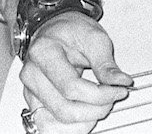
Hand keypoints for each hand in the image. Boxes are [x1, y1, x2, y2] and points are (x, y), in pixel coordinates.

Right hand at [19, 12, 131, 133]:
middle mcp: (32, 75)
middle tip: (113, 99)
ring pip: (54, 121)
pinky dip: (69, 127)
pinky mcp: (34, 101)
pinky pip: (48, 124)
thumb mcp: (94, 37)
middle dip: (94, 109)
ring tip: (101, 107)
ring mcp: (30, 91)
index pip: (71, 87)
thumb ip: (106, 62)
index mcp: (44, 53)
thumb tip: (120, 81)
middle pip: (63, 108)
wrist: (54, 28)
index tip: (120, 90)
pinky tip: (86, 117)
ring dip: (83, 121)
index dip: (100, 94)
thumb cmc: (71, 30)